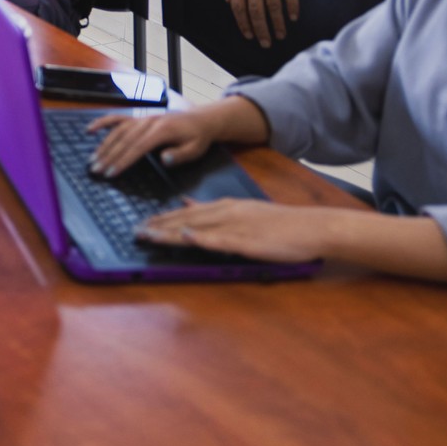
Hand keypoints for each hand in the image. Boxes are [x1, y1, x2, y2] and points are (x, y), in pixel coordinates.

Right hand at [88, 107, 217, 177]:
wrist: (200, 119)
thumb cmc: (197, 138)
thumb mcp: (195, 149)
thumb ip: (180, 155)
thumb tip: (163, 159)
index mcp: (162, 131)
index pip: (138, 147)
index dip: (123, 160)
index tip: (111, 173)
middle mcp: (148, 122)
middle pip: (124, 140)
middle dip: (108, 156)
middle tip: (96, 170)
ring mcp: (141, 118)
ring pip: (118, 131)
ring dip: (104, 145)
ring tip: (93, 160)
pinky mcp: (138, 118)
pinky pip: (118, 118)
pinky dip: (103, 122)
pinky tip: (90, 129)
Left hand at [135, 198, 326, 263]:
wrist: (312, 227)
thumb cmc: (280, 224)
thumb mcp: (243, 210)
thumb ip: (213, 209)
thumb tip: (186, 204)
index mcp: (225, 206)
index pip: (186, 212)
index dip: (161, 218)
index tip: (141, 223)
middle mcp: (227, 212)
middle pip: (186, 219)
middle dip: (158, 226)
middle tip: (134, 231)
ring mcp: (237, 226)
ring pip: (197, 228)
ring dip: (171, 232)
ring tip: (148, 235)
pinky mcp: (250, 241)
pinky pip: (221, 240)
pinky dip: (202, 239)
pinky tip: (186, 238)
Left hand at [227, 0, 300, 44]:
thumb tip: (229, 0)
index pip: (238, 6)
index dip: (243, 22)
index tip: (250, 36)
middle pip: (256, 9)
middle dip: (261, 28)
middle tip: (266, 42)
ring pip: (273, 3)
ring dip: (277, 22)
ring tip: (281, 34)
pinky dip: (291, 6)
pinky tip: (293, 17)